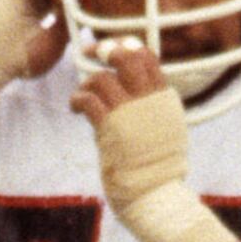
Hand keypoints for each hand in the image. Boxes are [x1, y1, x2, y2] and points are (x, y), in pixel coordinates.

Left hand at [73, 40, 187, 210]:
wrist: (156, 196)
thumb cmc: (158, 169)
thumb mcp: (165, 129)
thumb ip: (152, 107)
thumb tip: (134, 92)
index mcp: (164, 98)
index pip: (147, 56)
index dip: (126, 45)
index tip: (111, 49)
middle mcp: (149, 100)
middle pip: (126, 56)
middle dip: (104, 49)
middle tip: (90, 53)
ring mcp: (130, 112)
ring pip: (102, 79)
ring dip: (86, 83)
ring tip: (83, 96)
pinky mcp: (111, 127)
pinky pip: (88, 99)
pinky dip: (77, 99)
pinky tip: (75, 108)